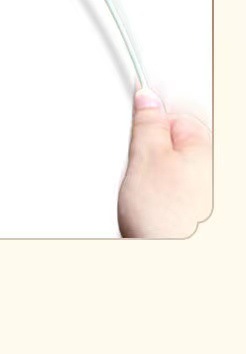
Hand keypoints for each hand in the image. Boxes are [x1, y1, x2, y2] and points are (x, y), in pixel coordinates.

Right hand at [118, 88, 211, 237]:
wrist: (173, 263)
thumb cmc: (168, 222)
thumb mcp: (145, 158)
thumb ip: (147, 122)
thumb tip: (147, 97)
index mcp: (213, 142)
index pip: (180, 106)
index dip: (153, 107)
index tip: (139, 101)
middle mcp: (221, 163)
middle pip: (182, 136)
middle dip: (157, 144)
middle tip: (143, 162)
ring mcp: (216, 188)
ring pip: (181, 165)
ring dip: (162, 172)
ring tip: (151, 193)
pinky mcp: (208, 209)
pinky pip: (185, 188)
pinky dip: (169, 194)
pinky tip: (159, 207)